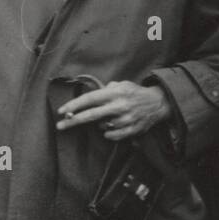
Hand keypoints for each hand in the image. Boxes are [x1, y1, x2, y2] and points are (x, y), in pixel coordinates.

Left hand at [56, 82, 171, 140]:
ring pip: (102, 126)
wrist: (158, 103)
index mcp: (116, 93)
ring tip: (110, 117)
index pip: (90, 99)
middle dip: (73, 121)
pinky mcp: (132, 129)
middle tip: (60, 126)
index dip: (74, 105)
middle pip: (91, 115)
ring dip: (100, 123)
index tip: (61, 111)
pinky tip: (112, 126)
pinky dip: (108, 132)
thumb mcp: (122, 84)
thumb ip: (105, 89)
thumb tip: (87, 99)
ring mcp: (126, 119)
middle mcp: (120, 106)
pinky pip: (111, 135)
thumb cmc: (135, 93)